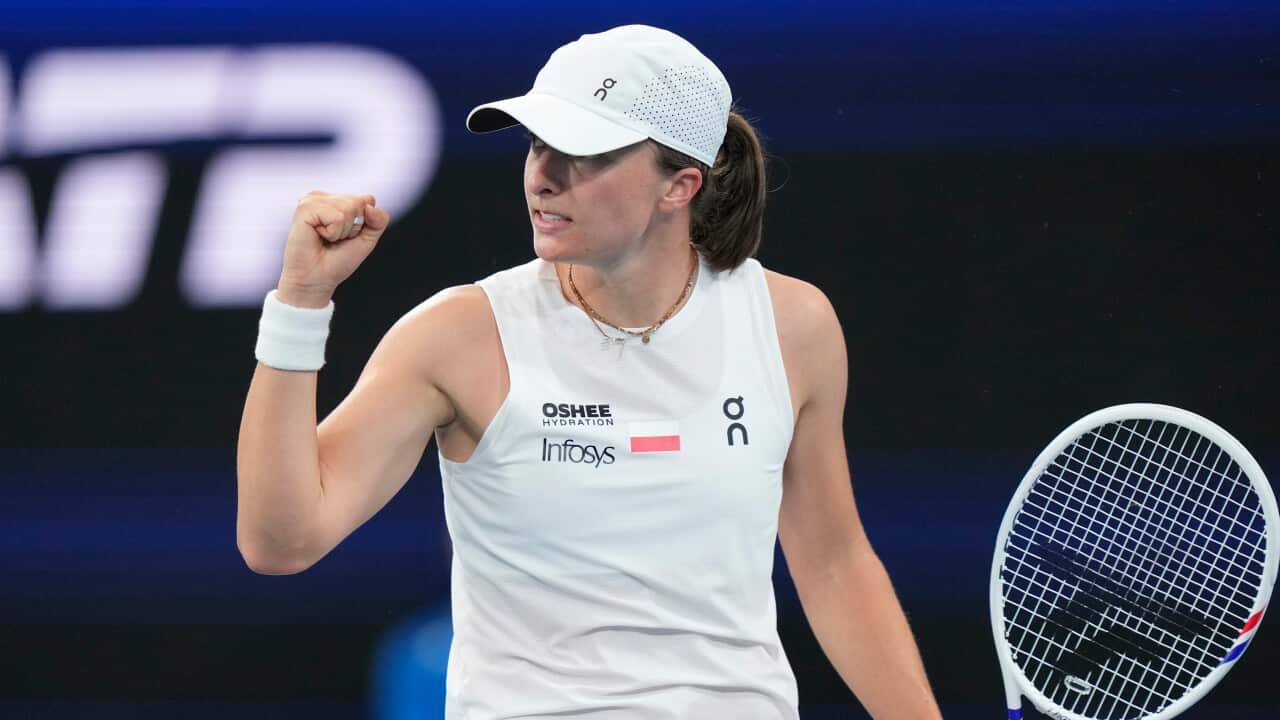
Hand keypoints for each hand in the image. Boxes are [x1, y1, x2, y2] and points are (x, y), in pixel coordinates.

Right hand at [277, 191, 391, 307]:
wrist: (316, 279)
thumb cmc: (337, 260)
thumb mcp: (367, 240)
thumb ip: (379, 221)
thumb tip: (371, 206)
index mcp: (336, 200)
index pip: (367, 200)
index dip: (364, 223)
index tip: (347, 236)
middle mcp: (323, 197)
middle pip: (359, 202)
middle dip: (352, 227)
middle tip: (334, 239)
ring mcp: (312, 200)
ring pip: (349, 208)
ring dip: (342, 231)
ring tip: (326, 238)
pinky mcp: (305, 208)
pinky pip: (337, 217)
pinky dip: (333, 232)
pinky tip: (318, 236)